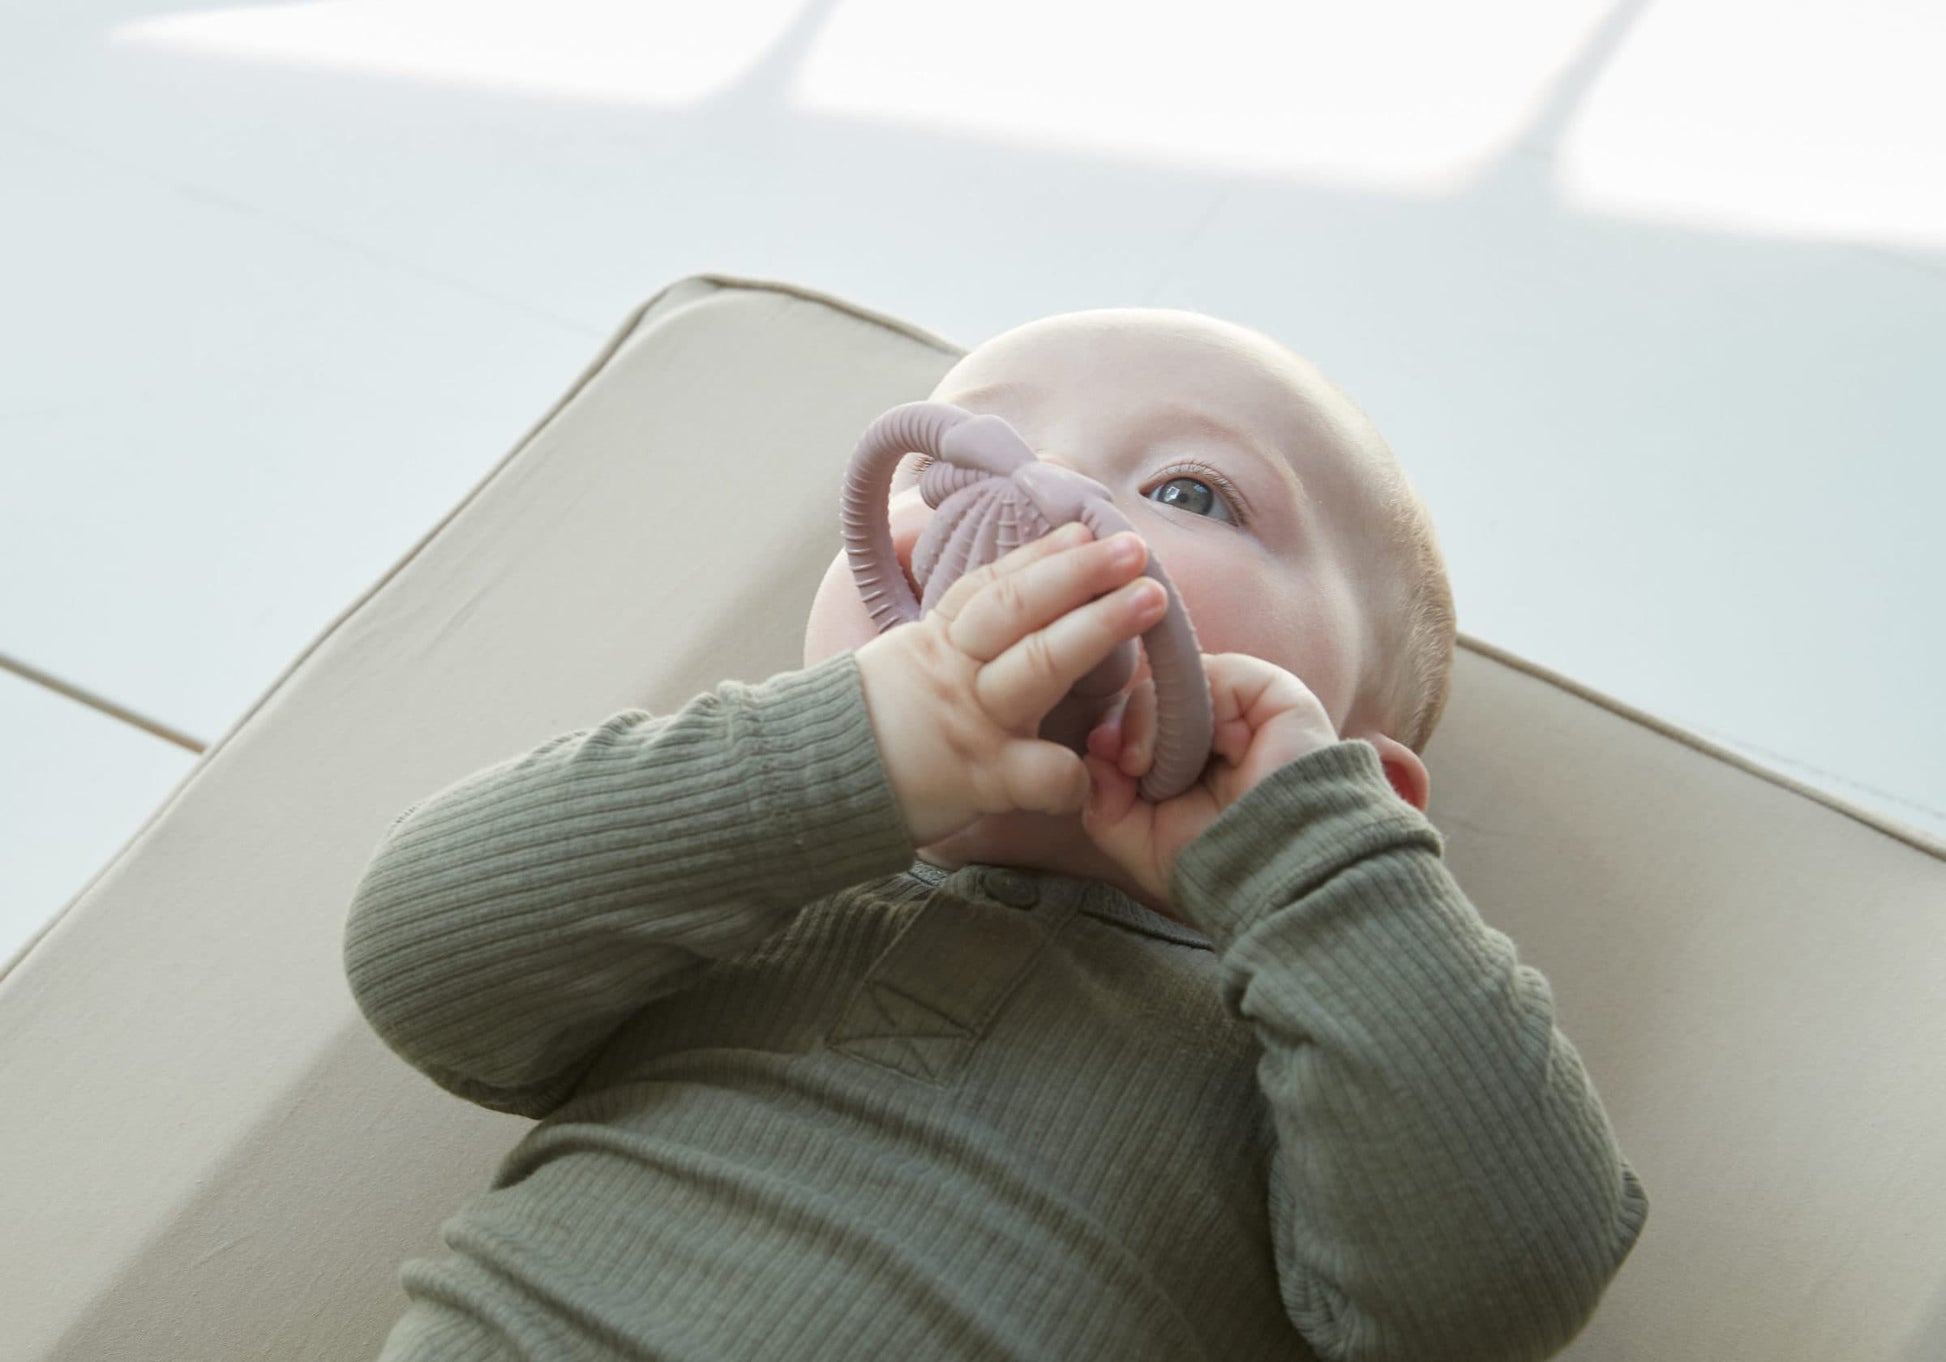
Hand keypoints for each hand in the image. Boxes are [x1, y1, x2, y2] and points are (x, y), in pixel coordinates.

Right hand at [854, 522, 1167, 847]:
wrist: (809, 790)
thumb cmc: (873, 733)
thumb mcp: (905, 665)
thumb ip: (955, 639)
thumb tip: (1006, 603)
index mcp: (937, 641)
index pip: (993, 587)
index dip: (1040, 555)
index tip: (1082, 527)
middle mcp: (956, 671)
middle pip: (1019, 611)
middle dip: (1080, 574)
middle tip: (1133, 549)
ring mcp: (971, 722)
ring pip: (1037, 666)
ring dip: (1096, 628)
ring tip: (1148, 598)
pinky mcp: (980, 778)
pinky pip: (1039, 771)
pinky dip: (1073, 772)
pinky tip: (1106, 766)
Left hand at [1081, 652, 1339, 912]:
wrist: (1278, 875)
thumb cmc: (1216, 866)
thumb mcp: (1140, 839)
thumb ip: (1105, 799)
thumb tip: (1092, 753)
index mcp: (1190, 762)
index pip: (1138, 721)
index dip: (1114, 732)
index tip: (1101, 755)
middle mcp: (1216, 730)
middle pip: (1152, 696)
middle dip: (1129, 727)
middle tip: (1129, 764)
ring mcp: (1244, 708)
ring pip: (1175, 683)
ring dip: (1154, 721)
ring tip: (1157, 766)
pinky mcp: (1270, 691)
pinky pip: (1213, 672)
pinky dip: (1193, 705)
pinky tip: (1201, 746)